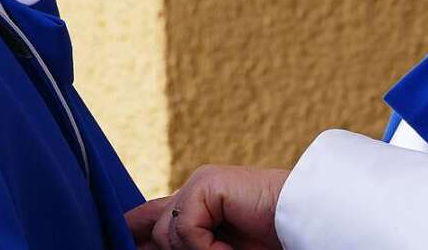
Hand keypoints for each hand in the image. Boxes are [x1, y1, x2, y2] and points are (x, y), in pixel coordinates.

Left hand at [126, 165, 288, 249]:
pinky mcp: (207, 184)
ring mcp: (201, 184)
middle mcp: (197, 190)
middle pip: (156, 229)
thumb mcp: (222, 248)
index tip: (119, 239)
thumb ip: (190, 245)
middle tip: (216, 249)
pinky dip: (207, 248)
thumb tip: (144, 248)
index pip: (153, 214)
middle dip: (163, 248)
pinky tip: (230, 248)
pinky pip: (187, 228)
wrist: (308, 221)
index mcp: (202, 203)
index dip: (133, 228)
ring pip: (169, 235)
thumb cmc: (274, 239)